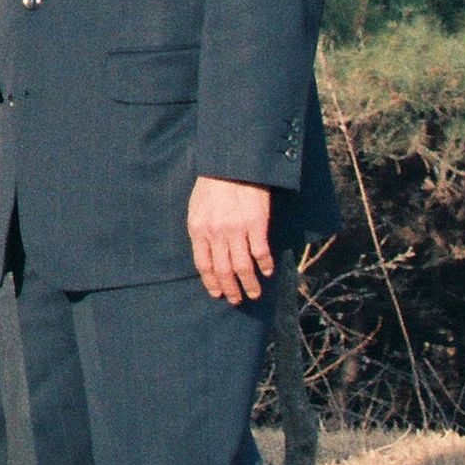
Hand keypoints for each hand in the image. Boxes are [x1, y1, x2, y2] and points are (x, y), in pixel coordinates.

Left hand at [190, 175, 277, 304]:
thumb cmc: (212, 185)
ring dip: (250, 284)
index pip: (203, 265)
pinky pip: (261, 253)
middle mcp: (216, 233)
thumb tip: (208, 255)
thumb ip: (202, 231)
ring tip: (254, 293)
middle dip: (231, 289)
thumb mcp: (197, 208)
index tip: (218, 294)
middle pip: (223, 270)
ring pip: (243, 267)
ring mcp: (236, 230)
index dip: (211, 282)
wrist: (232, 165)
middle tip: (237, 300)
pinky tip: (268, 272)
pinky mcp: (256, 224)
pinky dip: (265, 266)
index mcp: (198, 229)